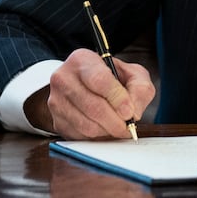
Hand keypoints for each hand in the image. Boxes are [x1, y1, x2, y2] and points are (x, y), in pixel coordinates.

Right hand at [29, 48, 155, 138]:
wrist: (85, 86)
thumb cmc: (111, 79)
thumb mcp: (132, 74)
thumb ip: (139, 88)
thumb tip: (134, 112)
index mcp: (82, 59)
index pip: (99, 80)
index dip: (117, 99)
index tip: (130, 111)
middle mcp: (64, 78)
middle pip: (92, 106)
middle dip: (115, 121)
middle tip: (128, 126)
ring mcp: (56, 101)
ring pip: (86, 124)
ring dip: (107, 131)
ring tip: (118, 127)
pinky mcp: (56, 121)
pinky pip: (79, 136)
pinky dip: (97, 137)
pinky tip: (105, 130)